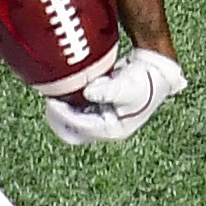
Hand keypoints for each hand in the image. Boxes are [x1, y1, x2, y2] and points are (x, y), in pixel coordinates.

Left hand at [46, 46, 187, 143]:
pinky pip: (75, 113)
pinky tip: (63, 92)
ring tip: (54, 95)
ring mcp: (99, 120)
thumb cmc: (144, 80)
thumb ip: (108, 90)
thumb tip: (89, 92)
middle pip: (72, 134)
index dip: (63, 116)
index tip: (52, 101)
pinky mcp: (96, 110)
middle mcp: (104, 129)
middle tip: (50, 101)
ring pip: (71, 125)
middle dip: (58, 120)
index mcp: (112, 130)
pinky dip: (67, 105)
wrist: (155, 71)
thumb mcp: (127, 86)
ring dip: (60, 113)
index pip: (81, 128)